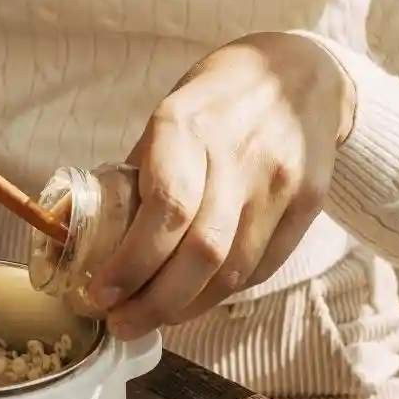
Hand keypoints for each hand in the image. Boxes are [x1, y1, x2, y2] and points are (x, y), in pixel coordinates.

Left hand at [88, 31, 355, 338]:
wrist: (302, 74)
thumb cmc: (216, 103)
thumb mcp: (166, 119)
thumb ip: (136, 177)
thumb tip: (91, 240)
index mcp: (186, 129)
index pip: (165, 210)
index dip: (131, 264)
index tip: (99, 294)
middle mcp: (237, 156)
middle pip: (201, 253)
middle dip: (154, 302)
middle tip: (120, 324)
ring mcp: (278, 183)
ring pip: (232, 270)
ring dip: (185, 307)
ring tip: (150, 320)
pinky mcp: (307, 204)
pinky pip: (260, 268)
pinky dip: (219, 294)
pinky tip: (192, 301)